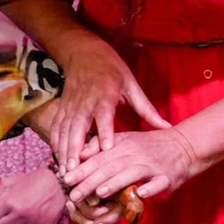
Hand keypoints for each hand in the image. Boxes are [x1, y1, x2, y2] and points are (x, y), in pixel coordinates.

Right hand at [51, 40, 169, 171]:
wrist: (84, 52)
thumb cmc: (111, 69)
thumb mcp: (131, 85)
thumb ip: (147, 109)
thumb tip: (167, 127)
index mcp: (104, 94)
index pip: (104, 115)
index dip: (105, 132)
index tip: (106, 149)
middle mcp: (85, 101)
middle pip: (77, 127)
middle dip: (75, 149)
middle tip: (76, 171)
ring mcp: (71, 104)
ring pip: (64, 130)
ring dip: (63, 150)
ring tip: (65, 171)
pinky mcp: (63, 107)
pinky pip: (57, 127)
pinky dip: (55, 143)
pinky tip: (58, 159)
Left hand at [63, 126, 198, 212]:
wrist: (184, 145)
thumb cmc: (149, 146)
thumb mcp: (124, 140)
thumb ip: (102, 146)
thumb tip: (80, 153)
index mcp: (122, 146)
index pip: (98, 158)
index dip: (81, 169)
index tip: (65, 179)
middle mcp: (134, 154)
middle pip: (110, 167)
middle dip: (90, 181)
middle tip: (74, 194)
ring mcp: (151, 165)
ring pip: (131, 174)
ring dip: (116, 183)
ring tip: (101, 193)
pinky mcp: (167, 176)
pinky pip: (158, 183)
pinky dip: (150, 189)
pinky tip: (141, 195)